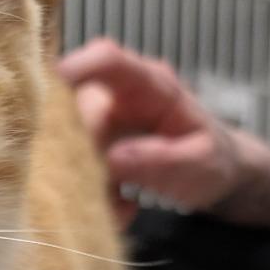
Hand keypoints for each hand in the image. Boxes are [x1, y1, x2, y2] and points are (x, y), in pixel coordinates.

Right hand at [59, 39, 269, 227]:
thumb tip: (114, 159)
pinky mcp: (90, 152)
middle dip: (77, 152)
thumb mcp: (200, 162)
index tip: (54, 85)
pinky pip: (73, 170)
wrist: (215, 176)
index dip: (78, 67)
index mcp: (150, 86)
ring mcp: (99, 126)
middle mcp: (116, 99)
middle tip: (105, 189)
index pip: (108, 60)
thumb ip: (161, 159)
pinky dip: (91, 197)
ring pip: (67, 147)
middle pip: (73, 110)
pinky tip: (122, 209)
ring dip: (86, 183)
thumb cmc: (213, 159)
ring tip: (124, 208)